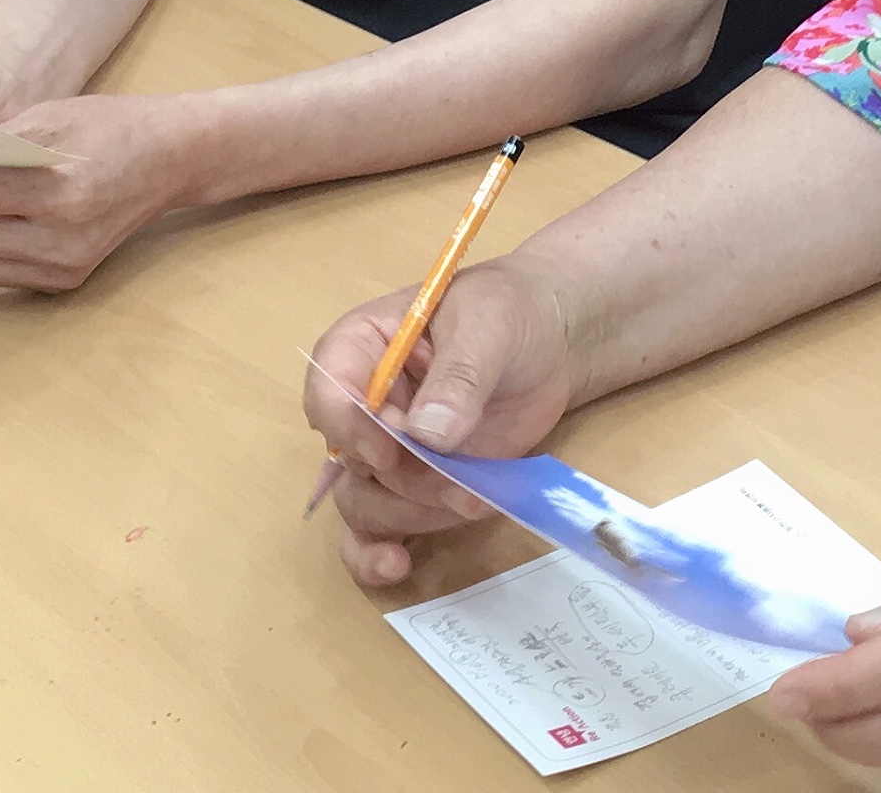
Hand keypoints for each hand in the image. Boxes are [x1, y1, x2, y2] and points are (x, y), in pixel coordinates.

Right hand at [303, 262, 585, 587]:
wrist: (551, 343)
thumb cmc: (510, 314)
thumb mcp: (489, 325)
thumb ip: (460, 375)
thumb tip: (429, 434)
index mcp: (362, 347)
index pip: (328, 391)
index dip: (350, 428)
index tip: (392, 450)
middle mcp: (362, 405)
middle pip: (350, 460)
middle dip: (404, 480)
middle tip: (461, 482)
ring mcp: (389, 451)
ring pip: (366, 501)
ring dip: (414, 512)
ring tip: (473, 500)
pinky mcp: (416, 487)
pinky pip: (376, 529)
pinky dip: (377, 552)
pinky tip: (397, 565)